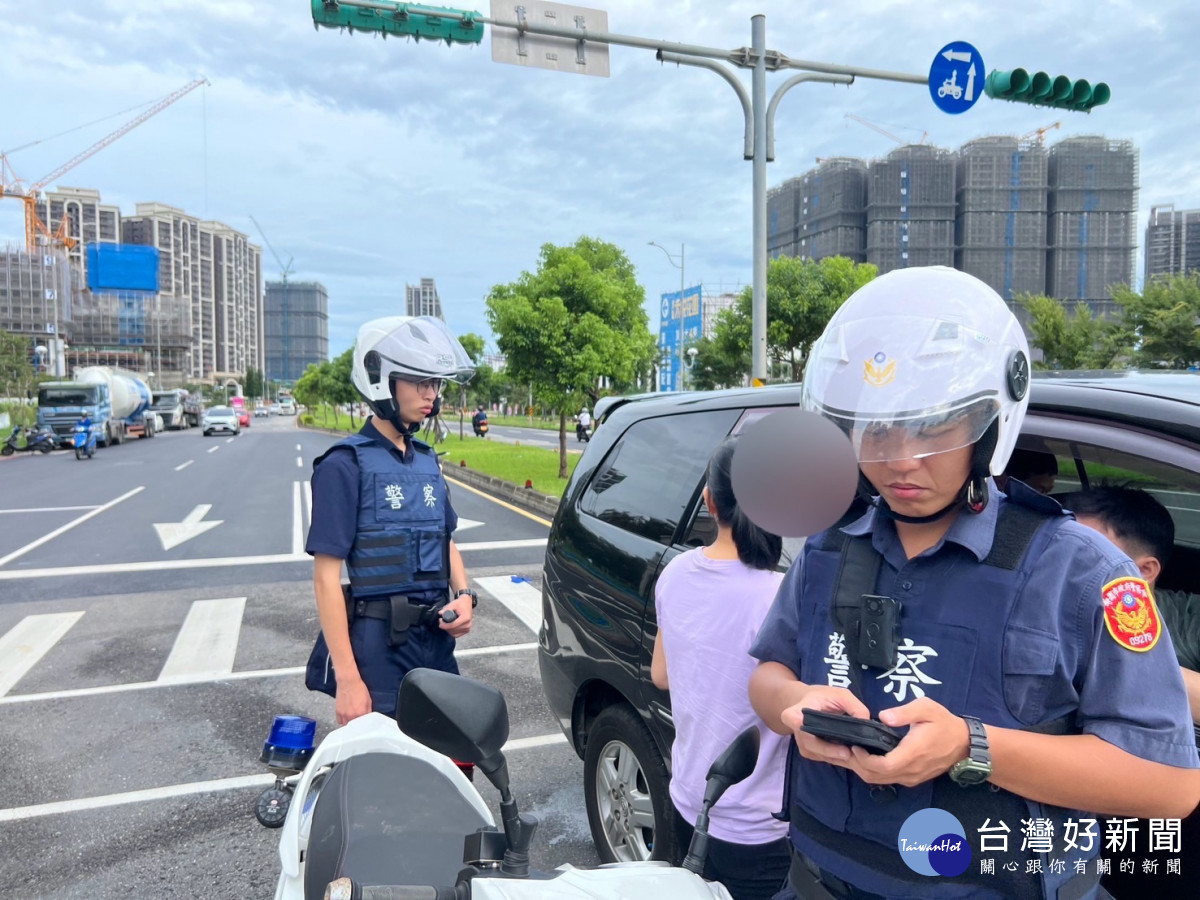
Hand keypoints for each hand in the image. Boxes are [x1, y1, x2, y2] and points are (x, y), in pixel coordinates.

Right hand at [334, 676, 372, 725]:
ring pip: (346, 725)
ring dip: (349, 723)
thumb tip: (368, 718)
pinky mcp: (337, 711)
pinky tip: (346, 716)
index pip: (363, 725)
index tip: (365, 724)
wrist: (348, 682)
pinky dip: (343, 720)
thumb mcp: (368, 700)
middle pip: (354, 727)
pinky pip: (340, 721)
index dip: (364, 724)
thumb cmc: (359, 688)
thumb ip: (369, 711)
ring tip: (352, 719)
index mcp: (361, 712)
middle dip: (357, 725)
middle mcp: (351, 715)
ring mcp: (343, 714)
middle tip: (359, 721)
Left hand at [439, 596, 472, 637]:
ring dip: (448, 630)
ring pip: (454, 634)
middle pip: (453, 630)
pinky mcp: (466, 631)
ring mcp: (467, 629)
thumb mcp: (453, 604)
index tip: (440, 620)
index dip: (444, 625)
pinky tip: (449, 626)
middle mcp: (468, 625)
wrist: (467, 603)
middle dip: (445, 627)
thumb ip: (446, 608)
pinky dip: (452, 632)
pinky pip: (456, 635)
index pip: (453, 625)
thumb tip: (440, 613)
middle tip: (441, 621)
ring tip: (445, 623)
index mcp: (465, 618)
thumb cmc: (461, 603)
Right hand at [780, 685, 869, 765]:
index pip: (791, 718)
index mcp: (797, 712)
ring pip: (821, 755)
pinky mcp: (812, 754)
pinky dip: (839, 759)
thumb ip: (854, 706)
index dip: (798, 724)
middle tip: (848, 753)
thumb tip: (865, 722)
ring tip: (857, 755)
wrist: (811, 705)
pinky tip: (853, 754)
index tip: (809, 727)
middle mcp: (797, 731)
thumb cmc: (824, 697)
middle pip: (811, 744)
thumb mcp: (840, 694)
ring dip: (838, 758)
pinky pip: (826, 759)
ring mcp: (804, 745)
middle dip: (830, 750)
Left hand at [843, 697, 970, 786]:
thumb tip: (883, 716)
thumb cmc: (944, 723)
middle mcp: (911, 770)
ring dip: (864, 771)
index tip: (854, 745)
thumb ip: (904, 712)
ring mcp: (913, 777)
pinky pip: (889, 780)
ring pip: (882, 781)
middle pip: (878, 777)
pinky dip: (874, 773)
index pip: (883, 766)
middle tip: (847, 749)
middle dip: (859, 766)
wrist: (965, 744)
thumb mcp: (926, 708)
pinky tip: (868, 759)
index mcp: (912, 753)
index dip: (865, 759)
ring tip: (853, 753)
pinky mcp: (913, 778)